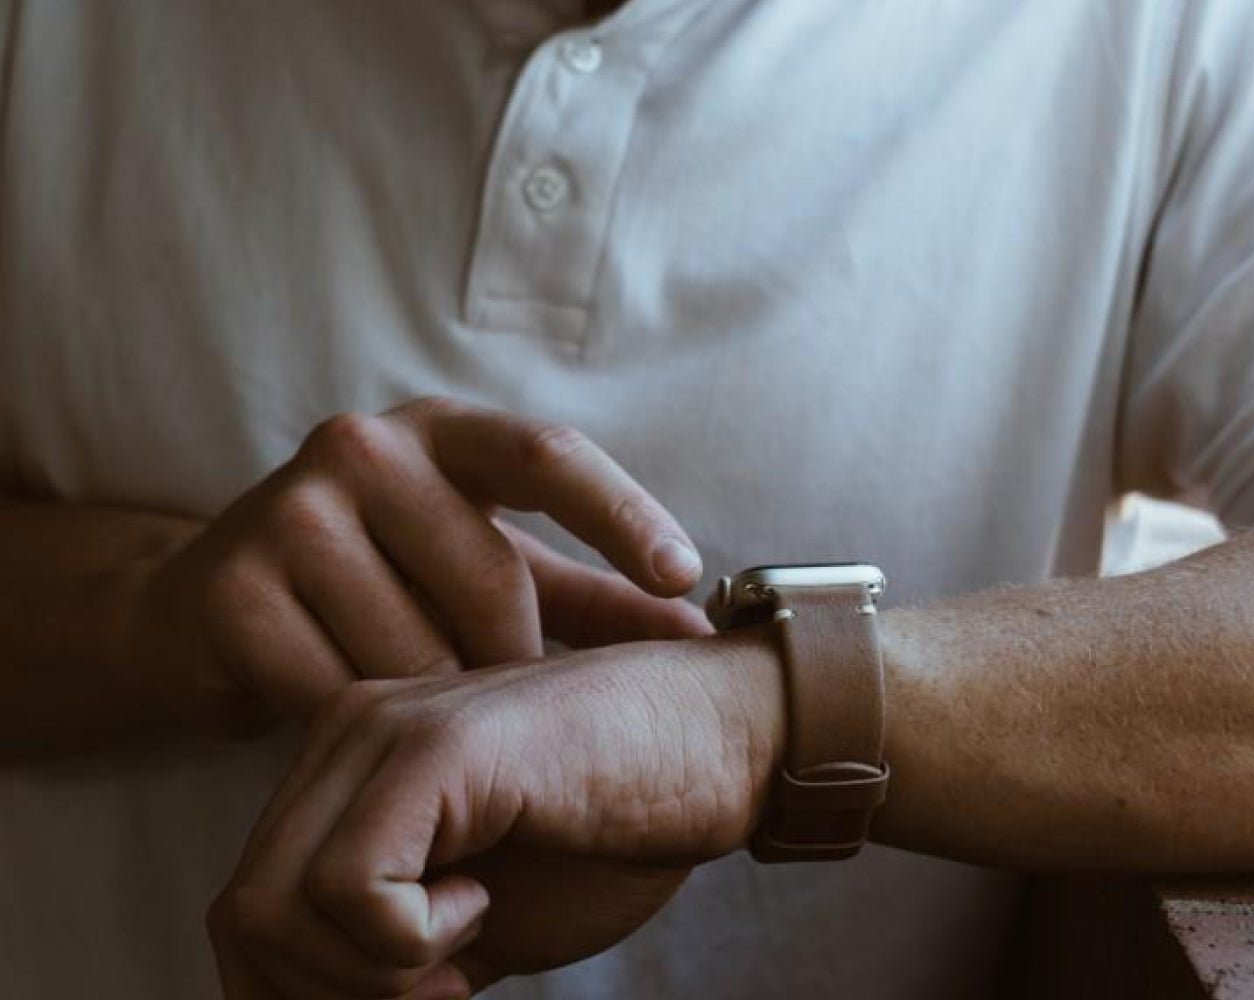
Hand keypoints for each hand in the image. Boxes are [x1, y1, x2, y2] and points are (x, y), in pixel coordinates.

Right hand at [122, 397, 709, 733]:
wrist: (210, 613)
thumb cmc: (386, 586)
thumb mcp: (492, 574)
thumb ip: (597, 602)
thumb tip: (708, 636)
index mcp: (444, 434)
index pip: (548, 455)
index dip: (622, 514)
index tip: (682, 576)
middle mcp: (363, 448)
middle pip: (492, 580)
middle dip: (514, 663)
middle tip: (502, 708)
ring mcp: (288, 511)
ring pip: (416, 649)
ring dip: (434, 704)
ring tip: (414, 708)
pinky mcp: (230, 587)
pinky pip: (336, 691)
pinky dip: (361, 726)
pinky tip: (347, 720)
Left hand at [209, 630, 784, 997]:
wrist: (729, 742)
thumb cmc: (619, 826)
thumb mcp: (473, 921)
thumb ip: (387, 955)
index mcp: (350, 769)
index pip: (252, 913)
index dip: (313, 995)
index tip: (424, 994)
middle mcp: (347, 734)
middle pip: (244, 917)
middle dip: (332, 998)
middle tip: (441, 989)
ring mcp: (386, 732)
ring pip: (270, 911)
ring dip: (370, 977)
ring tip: (466, 939)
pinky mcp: (439, 749)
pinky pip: (349, 891)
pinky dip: (408, 943)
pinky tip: (485, 899)